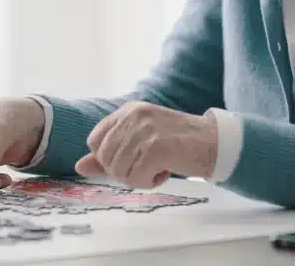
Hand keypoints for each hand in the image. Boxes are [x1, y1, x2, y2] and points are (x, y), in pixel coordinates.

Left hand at [75, 102, 217, 188]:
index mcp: (128, 111)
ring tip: (158, 167)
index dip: (108, 159)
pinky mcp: (157, 147)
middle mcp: (134, 116)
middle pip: (104, 159)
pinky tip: (165, 172)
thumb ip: (108, 154)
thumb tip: (79, 166)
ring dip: (138, 178)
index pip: (95, 141)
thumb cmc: (177, 145)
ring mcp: (145, 130)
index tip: (131, 160)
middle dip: (123, 171)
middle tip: (147, 166)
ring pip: (118, 171)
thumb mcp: (140, 144)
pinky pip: (136, 179)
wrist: (215, 143)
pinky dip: (150, 182)